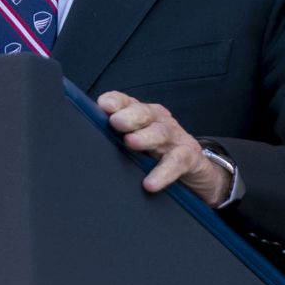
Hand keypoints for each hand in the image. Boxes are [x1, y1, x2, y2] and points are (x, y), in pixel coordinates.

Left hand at [97, 90, 231, 207]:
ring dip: (145, 137)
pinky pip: (177, 162)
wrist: (197, 171)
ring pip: (160, 133)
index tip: (103, 105)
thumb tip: (87, 139)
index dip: (116, 101)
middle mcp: (159, 121)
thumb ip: (116, 137)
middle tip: (116, 122)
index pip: (128, 102)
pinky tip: (150, 183)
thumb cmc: (160, 153)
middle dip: (130, 116)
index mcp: (144, 114)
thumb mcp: (139, 142)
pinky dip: (163, 172)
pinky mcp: (189, 157)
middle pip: (144, 113)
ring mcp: (176, 138)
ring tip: (131, 143)